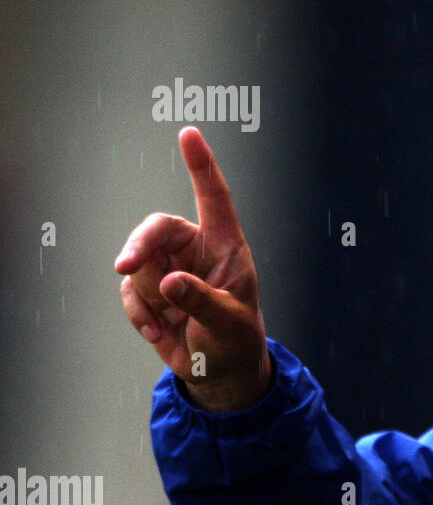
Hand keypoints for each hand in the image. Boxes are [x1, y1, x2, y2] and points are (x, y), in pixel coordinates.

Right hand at [116, 126, 271, 412]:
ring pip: (138, 264)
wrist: (219, 370)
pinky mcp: (151, 289)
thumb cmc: (235, 340)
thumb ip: (202, 301)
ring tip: (170, 325)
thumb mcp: (228, 323)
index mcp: (226, 247)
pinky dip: (139, 314)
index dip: (201, 165)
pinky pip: (130, 291)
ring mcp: (170, 268)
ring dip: (146, 297)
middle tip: (124, 265)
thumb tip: (169, 281)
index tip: (189, 134)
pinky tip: (159, 333)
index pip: (213, 198)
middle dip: (138, 245)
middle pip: (156, 229)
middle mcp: (196, 250)